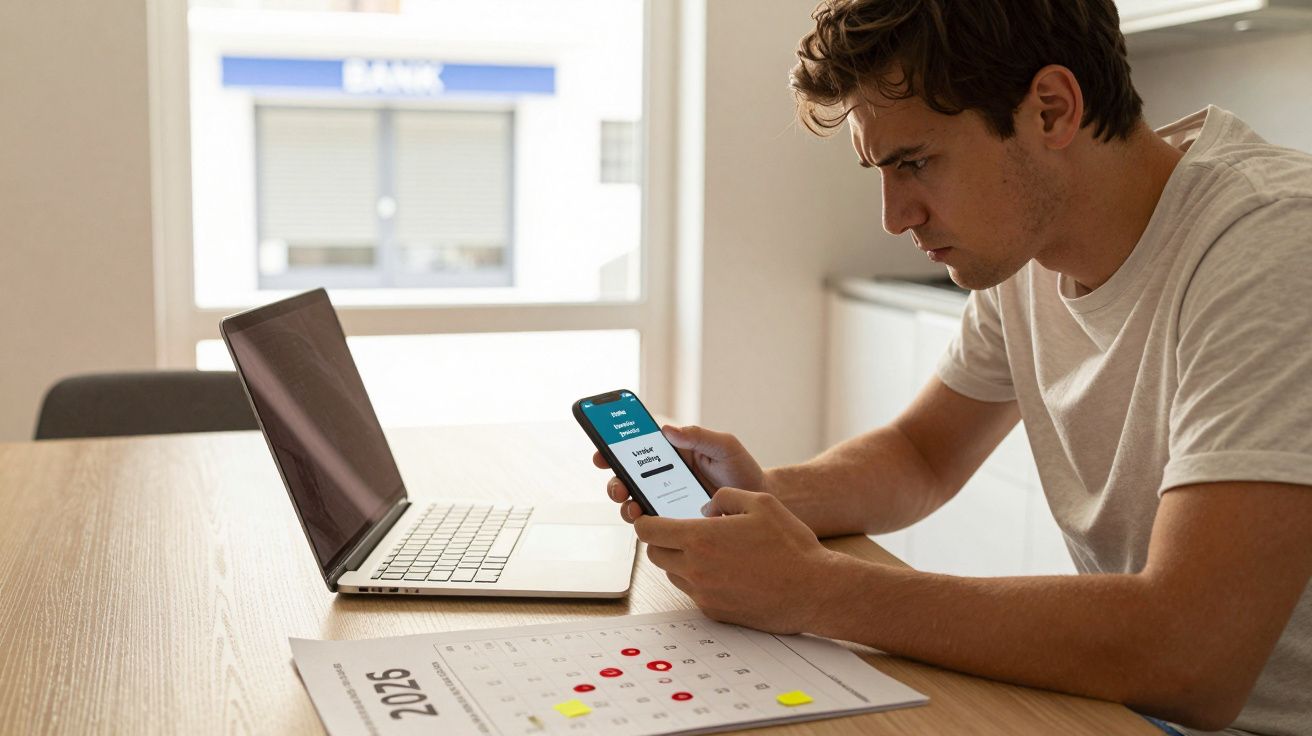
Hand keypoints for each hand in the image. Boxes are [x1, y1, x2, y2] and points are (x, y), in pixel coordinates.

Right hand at [593, 424, 766, 522]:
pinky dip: (645, 525)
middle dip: (615, 482)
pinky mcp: (675, 521)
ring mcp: (667, 500)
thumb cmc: (742, 471)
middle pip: (628, 478)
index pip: (637, 449)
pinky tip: (649, 525)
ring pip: (634, 502)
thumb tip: (667, 429)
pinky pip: (653, 524)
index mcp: (672, 454)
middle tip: (619, 487)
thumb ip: (698, 436)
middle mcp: (664, 477)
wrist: (758, 502)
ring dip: (626, 505)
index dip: (613, 449)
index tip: (602, 453)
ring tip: (633, 509)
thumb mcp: (724, 446)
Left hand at [634, 488, 840, 633]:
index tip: (649, 516)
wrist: (814, 590)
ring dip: (679, 560)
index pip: (648, 531)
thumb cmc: (790, 546)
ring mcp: (704, 594)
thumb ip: (725, 497)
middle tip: (679, 531)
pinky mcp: (714, 612)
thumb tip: (707, 507)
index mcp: (701, 539)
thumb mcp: (760, 502)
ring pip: (672, 574)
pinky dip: (699, 579)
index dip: (645, 520)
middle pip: (655, 554)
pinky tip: (724, 570)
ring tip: (708, 550)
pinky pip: (693, 592)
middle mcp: (695, 569)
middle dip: (661, 540)